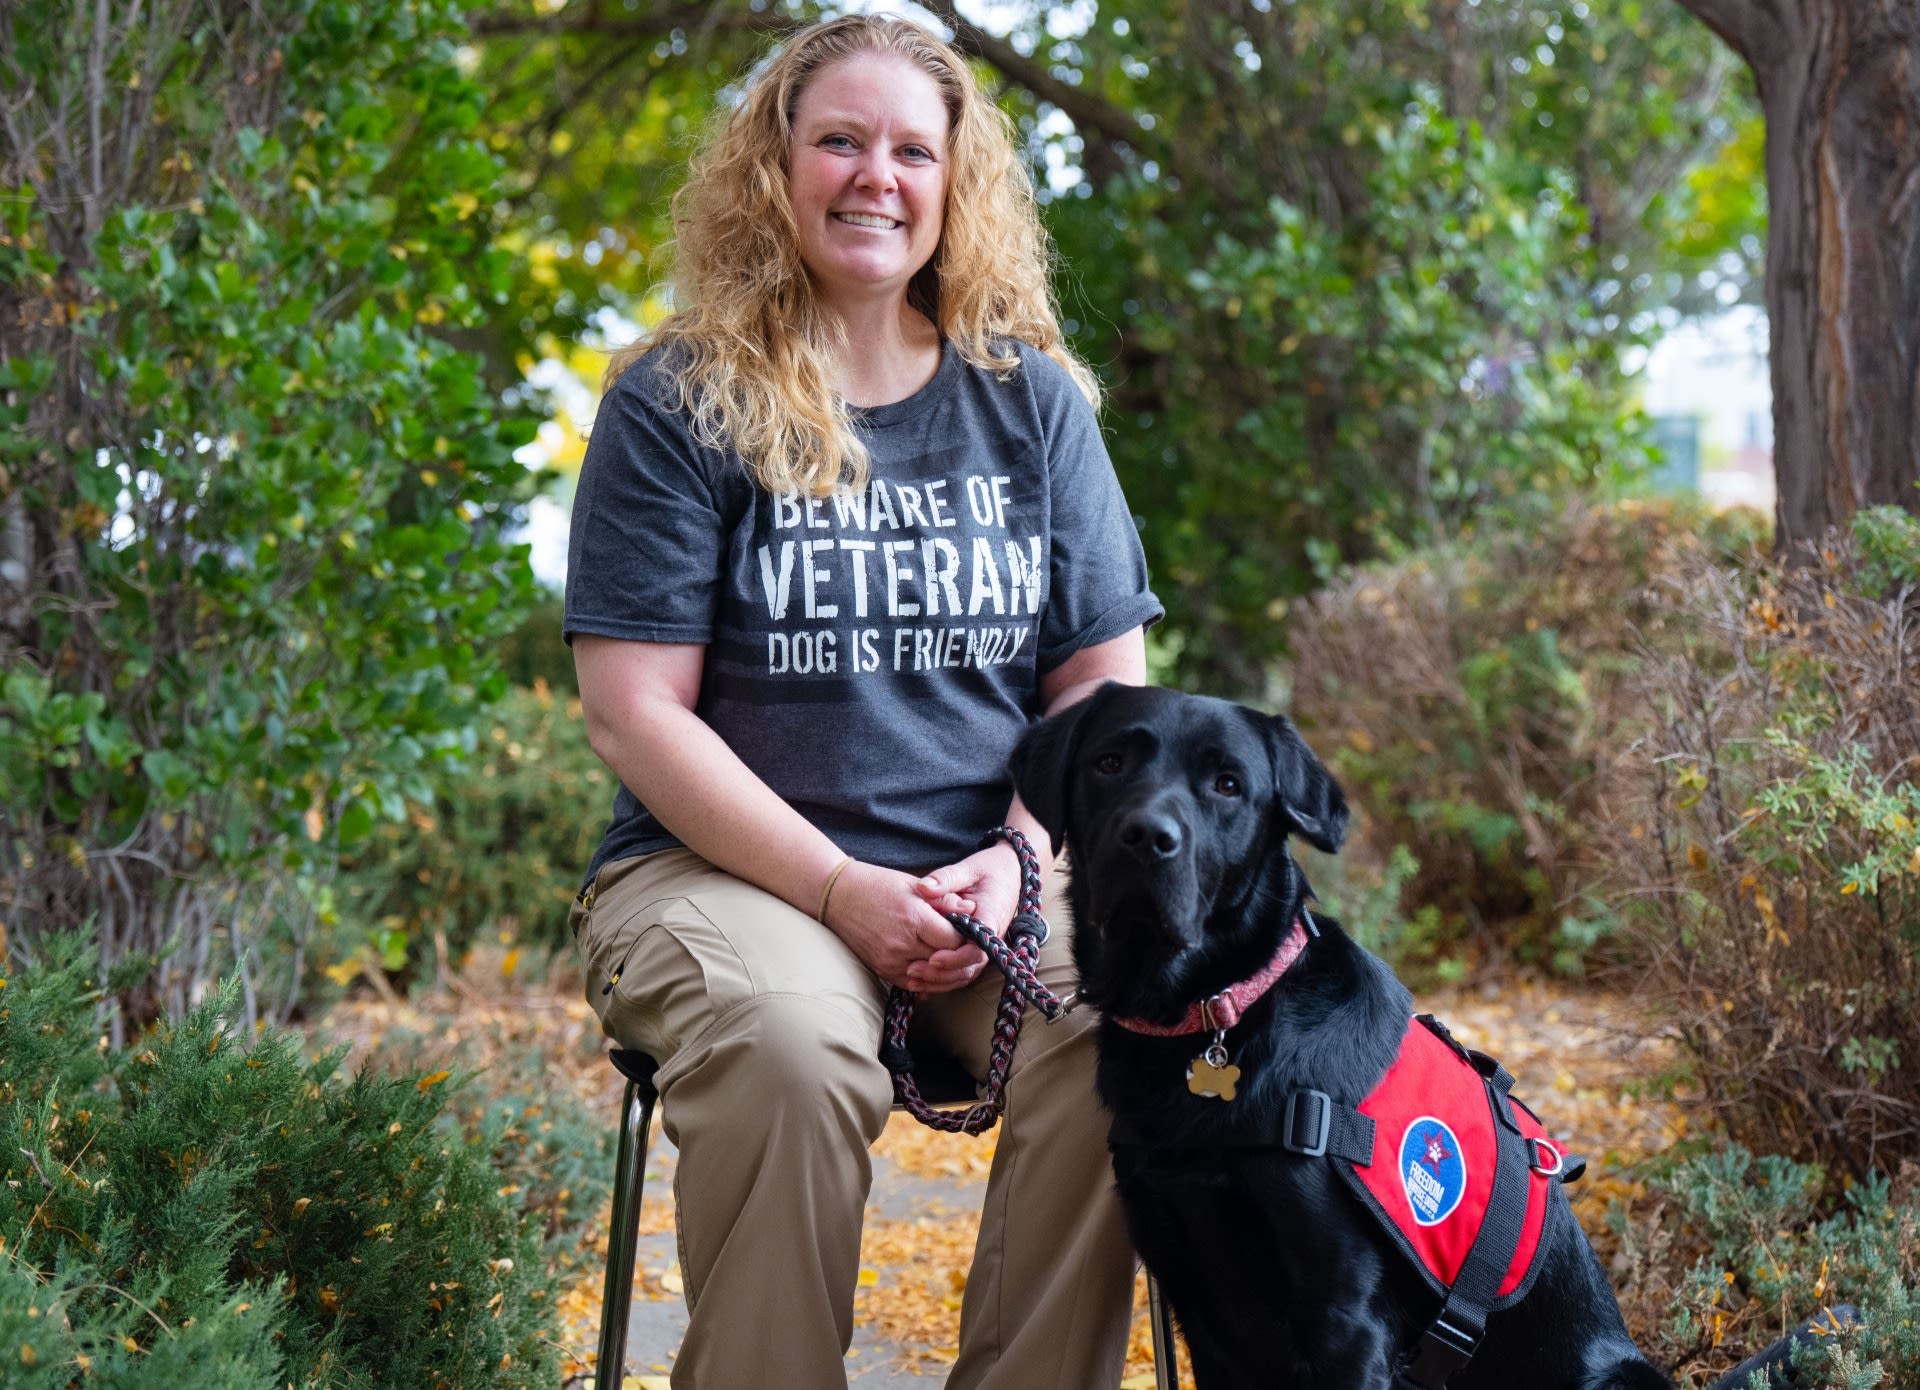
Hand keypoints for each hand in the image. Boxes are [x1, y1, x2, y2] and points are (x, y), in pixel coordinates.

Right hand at [822, 860, 987, 993]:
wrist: (838, 896)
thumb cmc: (878, 885)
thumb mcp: (915, 886)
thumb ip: (945, 900)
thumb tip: (972, 910)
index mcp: (914, 919)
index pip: (954, 941)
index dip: (965, 937)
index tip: (968, 931)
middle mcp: (902, 944)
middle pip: (945, 961)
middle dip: (958, 955)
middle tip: (966, 948)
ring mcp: (890, 960)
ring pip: (930, 976)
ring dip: (944, 971)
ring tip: (953, 959)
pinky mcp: (881, 969)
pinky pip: (912, 983)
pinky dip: (925, 978)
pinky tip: (934, 970)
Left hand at [910, 841, 1021, 988]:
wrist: (1011, 873)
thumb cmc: (990, 869)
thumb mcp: (969, 868)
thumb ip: (947, 878)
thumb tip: (923, 888)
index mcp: (990, 919)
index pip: (976, 948)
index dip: (955, 957)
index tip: (933, 957)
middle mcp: (991, 938)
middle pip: (969, 967)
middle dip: (941, 974)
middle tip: (912, 970)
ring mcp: (986, 947)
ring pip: (966, 973)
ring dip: (940, 980)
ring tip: (911, 979)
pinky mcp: (977, 949)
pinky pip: (963, 970)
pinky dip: (943, 979)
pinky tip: (921, 985)